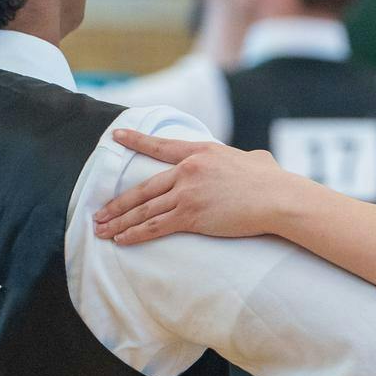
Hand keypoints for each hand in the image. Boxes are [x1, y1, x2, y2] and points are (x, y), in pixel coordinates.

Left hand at [94, 129, 300, 243]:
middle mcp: (188, 170)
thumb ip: (247, 158)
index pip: (161, 147)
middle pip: (143, 188)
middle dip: (117, 203)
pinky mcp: (191, 216)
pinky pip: (156, 226)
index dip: (136, 142)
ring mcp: (188, 193)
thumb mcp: (256, 159)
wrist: (278, 197)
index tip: (116, 136)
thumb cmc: (273, 181)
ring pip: (145, 209)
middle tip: (97, 212)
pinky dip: (135, 233)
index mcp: (201, 151)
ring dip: (119, 221)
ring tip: (101, 229)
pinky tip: (122, 239)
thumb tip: (257, 160)